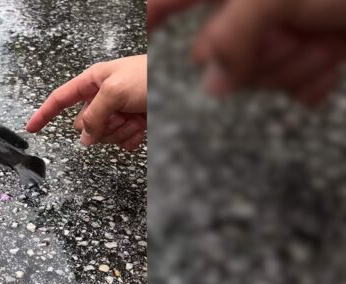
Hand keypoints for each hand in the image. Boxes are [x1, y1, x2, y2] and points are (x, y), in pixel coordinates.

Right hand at [25, 54, 146, 150]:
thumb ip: (93, 115)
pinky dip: (131, 139)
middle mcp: (103, 97)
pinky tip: (141, 128)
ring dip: (119, 131)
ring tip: (134, 118)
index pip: (60, 99)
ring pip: (103, 136)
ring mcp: (118, 112)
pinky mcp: (132, 125)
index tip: (30, 128)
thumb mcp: (114, 91)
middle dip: (99, 126)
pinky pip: (122, 142)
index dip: (44, 114)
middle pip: (84, 124)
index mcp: (93, 82)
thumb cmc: (148, 76)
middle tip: (117, 116)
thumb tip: (83, 137)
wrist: (180, 86)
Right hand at [149, 0, 345, 105]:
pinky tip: (329, 56)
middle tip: (289, 33)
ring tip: (321, 38)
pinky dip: (310, 80)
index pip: (173, 1)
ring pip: (255, 78)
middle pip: (215, 54)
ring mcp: (277, 38)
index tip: (141, 30)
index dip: (153, 15)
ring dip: (292, 66)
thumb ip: (232, 35)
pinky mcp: (303, 60)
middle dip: (255, 55)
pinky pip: (289, 90)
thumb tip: (212, 82)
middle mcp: (249, 13)